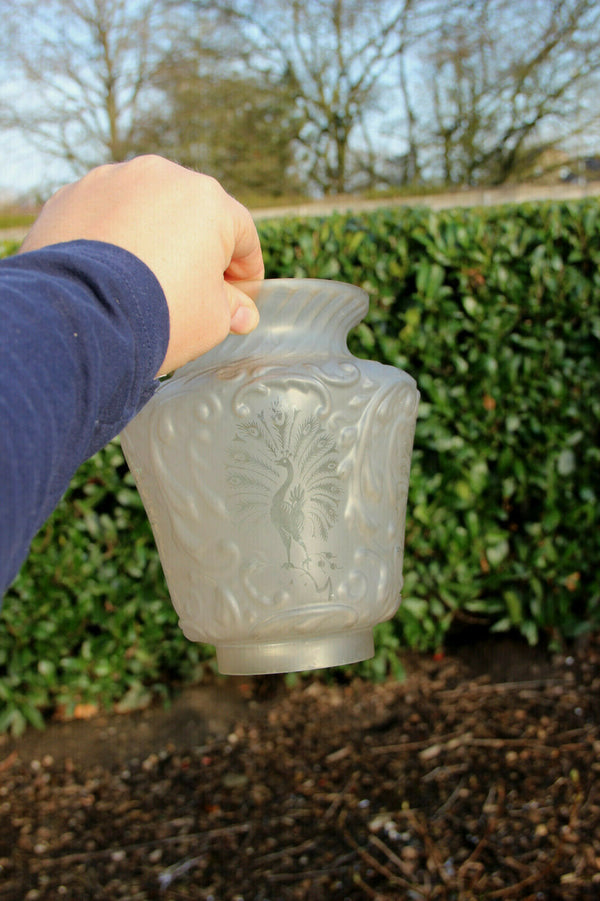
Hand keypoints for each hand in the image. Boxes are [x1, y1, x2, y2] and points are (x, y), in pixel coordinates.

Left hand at [20, 155, 263, 373]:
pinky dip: (111, 242)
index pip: (243, 238)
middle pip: (193, 218)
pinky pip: (103, 218)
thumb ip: (231, 308)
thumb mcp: (213, 320)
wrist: (82, 317)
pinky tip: (107, 278)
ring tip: (143, 285)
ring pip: (144, 212)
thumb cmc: (161, 315)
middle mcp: (161, 176)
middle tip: (192, 297)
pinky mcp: (71, 195)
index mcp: (209, 200)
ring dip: (151, 243)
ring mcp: (111, 180)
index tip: (237, 305)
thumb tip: (239, 311)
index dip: (246, 277)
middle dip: (197, 256)